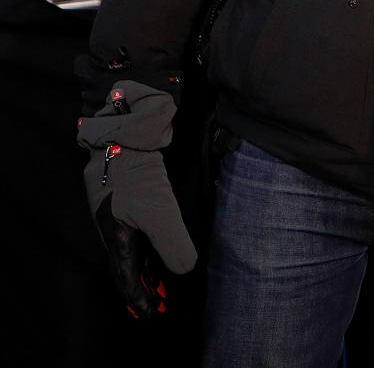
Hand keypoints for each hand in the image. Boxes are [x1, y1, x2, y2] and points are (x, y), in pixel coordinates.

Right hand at [78, 81, 196, 317]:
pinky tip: (168, 239)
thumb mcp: (159, 209)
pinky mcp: (129, 195)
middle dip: (145, 282)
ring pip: (134, 245)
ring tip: (168, 274)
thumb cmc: (137, 174)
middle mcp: (114, 227)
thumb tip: (186, 270)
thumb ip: (173, 241)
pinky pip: (140, 227)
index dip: (138, 297)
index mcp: (116, 238)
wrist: (126, 131)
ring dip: (150, 262)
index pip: (125, 278)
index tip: (152, 315)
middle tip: (163, 298)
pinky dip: (152, 241)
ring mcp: (120, 211)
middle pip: (128, 264)